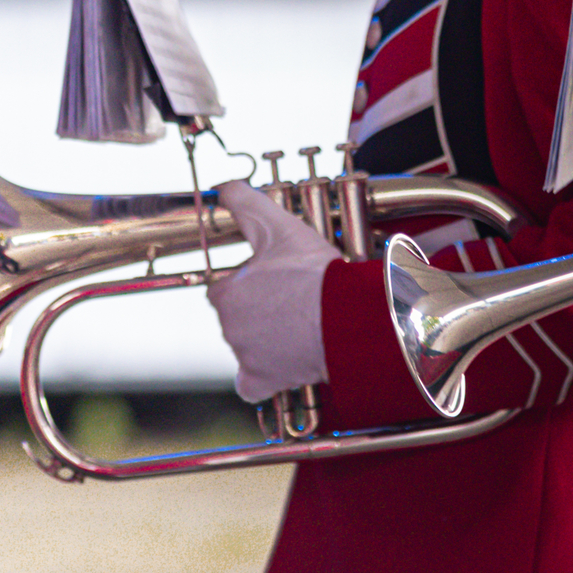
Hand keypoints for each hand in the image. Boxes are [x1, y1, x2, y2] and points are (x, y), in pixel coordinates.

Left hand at [208, 178, 334, 402]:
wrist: (348, 317)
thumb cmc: (314, 273)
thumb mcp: (278, 226)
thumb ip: (245, 202)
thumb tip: (224, 186)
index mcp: (226, 295)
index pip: (223, 290)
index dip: (247, 284)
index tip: (272, 283)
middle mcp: (229, 328)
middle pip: (236, 319)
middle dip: (257, 312)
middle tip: (290, 304)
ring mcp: (246, 357)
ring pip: (247, 348)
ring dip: (264, 340)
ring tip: (298, 327)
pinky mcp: (265, 380)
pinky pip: (250, 386)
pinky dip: (260, 379)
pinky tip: (277, 368)